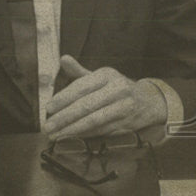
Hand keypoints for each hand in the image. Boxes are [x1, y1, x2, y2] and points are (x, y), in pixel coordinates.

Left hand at [45, 55, 166, 137]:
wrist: (148, 101)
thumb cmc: (116, 88)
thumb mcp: (100, 77)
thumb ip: (79, 71)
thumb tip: (63, 58)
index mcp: (107, 75)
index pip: (81, 87)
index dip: (63, 98)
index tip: (48, 108)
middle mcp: (117, 89)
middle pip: (86, 105)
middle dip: (63, 117)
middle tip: (47, 126)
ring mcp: (123, 107)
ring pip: (93, 120)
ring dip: (71, 129)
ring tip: (55, 135)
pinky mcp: (126, 123)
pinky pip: (101, 130)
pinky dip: (84, 135)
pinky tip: (71, 137)